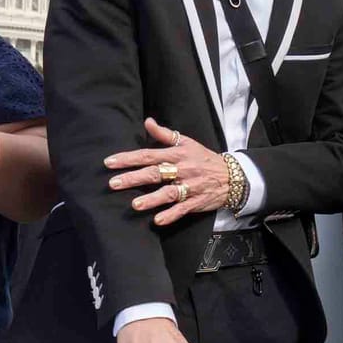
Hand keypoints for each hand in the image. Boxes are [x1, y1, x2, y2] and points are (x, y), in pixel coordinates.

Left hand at [106, 119, 232, 226]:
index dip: (129, 158)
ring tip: (135, 205)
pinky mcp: (196, 202)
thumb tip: (147, 122)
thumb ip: (165, 134)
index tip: (110, 163)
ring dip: (152, 199)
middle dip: (134, 178)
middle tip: (114, 183)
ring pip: (169, 193)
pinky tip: (157, 221)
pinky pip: (182, 209)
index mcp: (177, 154)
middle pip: (155, 173)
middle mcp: (182, 170)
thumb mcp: (186, 142)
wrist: (232, 176)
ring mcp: (189, 187)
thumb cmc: (204, 158)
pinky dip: (171, 215)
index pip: (149, 155)